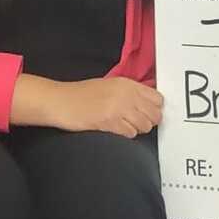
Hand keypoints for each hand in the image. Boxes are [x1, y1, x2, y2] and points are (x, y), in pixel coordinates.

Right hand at [48, 77, 163, 138]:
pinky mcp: (110, 121)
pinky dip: (125, 135)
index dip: (154, 108)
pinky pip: (130, 133)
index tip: (147, 113)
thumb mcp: (110, 86)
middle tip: (135, 123)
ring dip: (136, 129)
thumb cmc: (81, 95)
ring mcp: (119, 108)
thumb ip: (130, 93)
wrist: (60, 101)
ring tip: (123, 126)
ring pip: (145, 126)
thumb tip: (149, 104)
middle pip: (155, 114)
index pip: (158, 98)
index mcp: (127, 84)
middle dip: (148, 121)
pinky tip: (114, 130)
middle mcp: (126, 94)